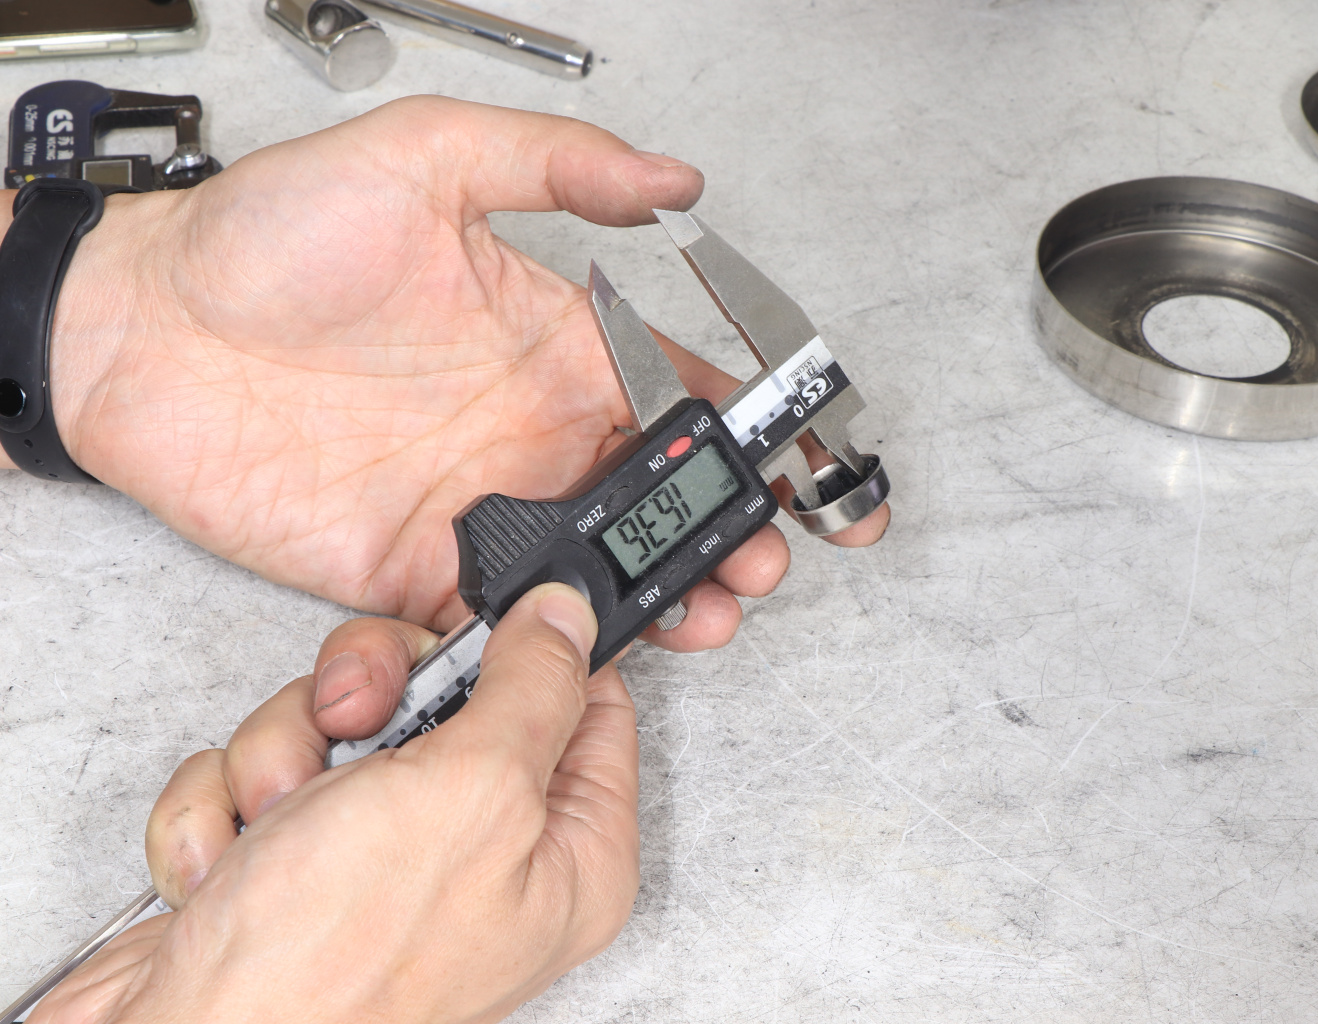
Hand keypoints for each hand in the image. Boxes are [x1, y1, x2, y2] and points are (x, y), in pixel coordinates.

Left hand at [9, 96, 887, 639]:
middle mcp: (532, 429)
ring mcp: (481, 506)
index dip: (757, 426)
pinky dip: (558, 645)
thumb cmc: (267, 237)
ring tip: (711, 610)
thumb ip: (553, 165)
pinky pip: (507, 621)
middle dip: (728, 530)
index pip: (682, 388)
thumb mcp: (421, 159)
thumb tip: (673, 180)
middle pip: (661, 495)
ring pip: (602, 569)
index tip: (808, 456)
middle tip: (762, 555)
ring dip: (666, 594)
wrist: (141, 331)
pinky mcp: (417, 570)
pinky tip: (598, 648)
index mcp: (555, 340)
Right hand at [32, 584, 637, 1023]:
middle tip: (355, 728)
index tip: (475, 625)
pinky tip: (232, 865)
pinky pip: (265, 774)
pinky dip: (230, 810)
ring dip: (287, 758)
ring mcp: (383, 861)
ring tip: (280, 821)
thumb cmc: (337, 962)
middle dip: (374, 699)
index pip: (586, 704)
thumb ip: (532, 690)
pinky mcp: (292, 867)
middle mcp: (485, 855)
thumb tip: (568, 619)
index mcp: (568, 852)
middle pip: (448, 698)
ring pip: (341, 726)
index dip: (530, 649)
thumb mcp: (474, 791)